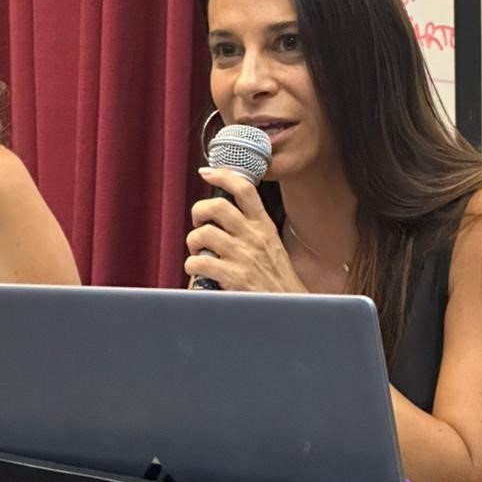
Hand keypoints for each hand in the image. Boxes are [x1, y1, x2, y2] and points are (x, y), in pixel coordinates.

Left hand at [184, 167, 306, 292]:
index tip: (207, 172)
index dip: (223, 175)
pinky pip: (199, 262)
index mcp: (264, 226)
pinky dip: (191, 265)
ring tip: (198, 251)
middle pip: (218, 206)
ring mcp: (244, 257)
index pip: (245, 189)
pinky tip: (198, 269)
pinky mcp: (234, 277)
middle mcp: (254, 237)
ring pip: (204, 234)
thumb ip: (252, 228)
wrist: (290, 308)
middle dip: (199, 211)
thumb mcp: (271, 244)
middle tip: (198, 223)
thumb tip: (224, 215)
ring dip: (193, 242)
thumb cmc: (277, 278)